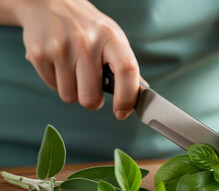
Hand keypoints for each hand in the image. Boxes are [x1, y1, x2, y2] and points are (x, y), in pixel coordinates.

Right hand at [16, 0, 140, 119]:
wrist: (50, 4)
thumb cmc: (88, 28)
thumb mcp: (112, 38)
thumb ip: (126, 66)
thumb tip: (141, 94)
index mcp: (111, 37)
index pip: (126, 70)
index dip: (127, 97)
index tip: (122, 112)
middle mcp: (85, 41)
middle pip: (91, 97)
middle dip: (93, 101)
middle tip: (92, 89)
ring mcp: (60, 47)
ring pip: (70, 96)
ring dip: (73, 91)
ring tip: (74, 70)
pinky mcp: (38, 54)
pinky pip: (53, 87)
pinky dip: (57, 82)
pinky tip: (59, 63)